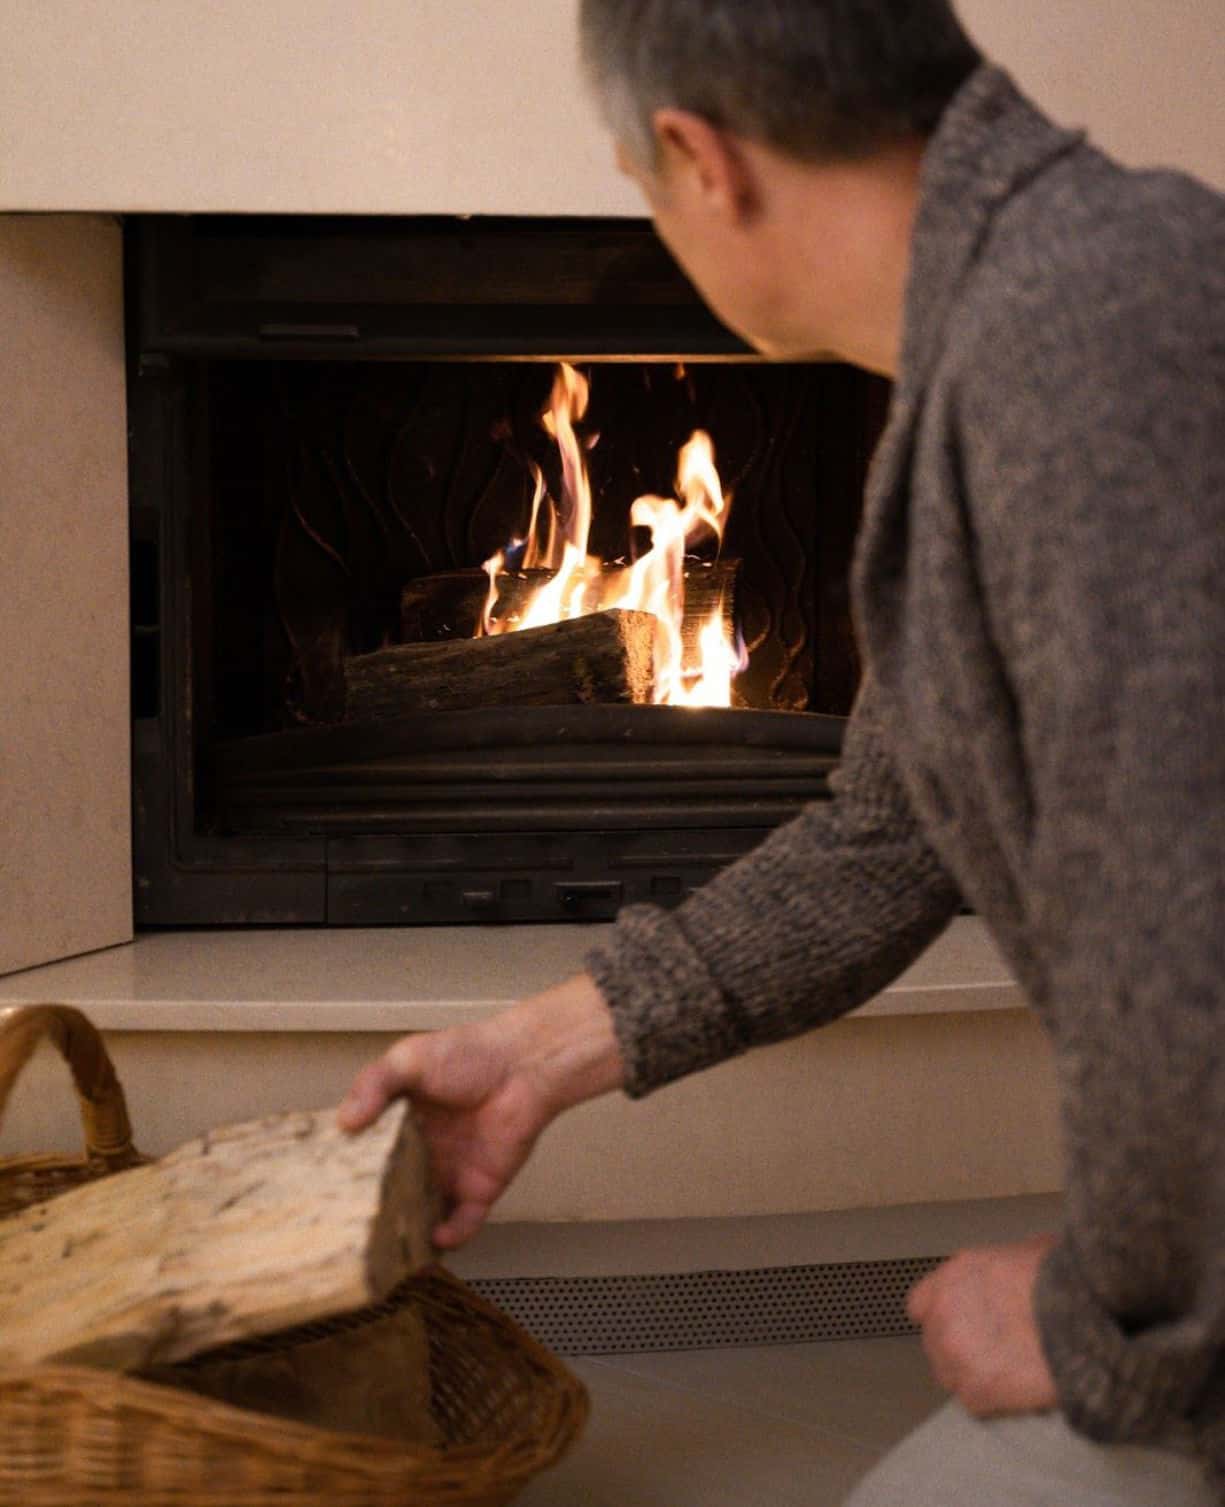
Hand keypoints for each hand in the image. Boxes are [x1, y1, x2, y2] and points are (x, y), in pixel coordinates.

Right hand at [337, 974, 622, 1249]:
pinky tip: (437, 1236)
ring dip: (408, 1235)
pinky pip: (462, 1223)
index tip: (322, 1198)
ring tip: (389, 1251)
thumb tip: (345, 1121)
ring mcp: (448, 1176)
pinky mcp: (479, 1189)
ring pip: (421, 1218)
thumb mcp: (409, 1059)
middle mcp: (420, 1157)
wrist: (522, 1065)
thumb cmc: (468, 1054)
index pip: (364, 1161)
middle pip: (389, 1196)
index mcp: (397, 1127)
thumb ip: (374, 1085)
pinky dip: (450, 1236)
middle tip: (349, 1237)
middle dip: (372, 1217)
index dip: (345, 1179)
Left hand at [906, 1234, 1058, 1416]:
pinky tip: (1017, 1390)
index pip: (921, 1304)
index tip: (959, 1324)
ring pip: (949, 1374)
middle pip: (935, 1341)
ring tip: (1006, 1372)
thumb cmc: (1063, 1281)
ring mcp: (955, 1353)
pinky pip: (974, 1402)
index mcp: (953, 1275)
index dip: (942, 1316)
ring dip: (972, 1375)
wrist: (1082, 1319)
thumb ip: (1004, 1265)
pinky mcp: (975, 1391)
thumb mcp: (1028, 1251)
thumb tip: (1017, 1269)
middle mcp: (944, 1313)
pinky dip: (993, 1401)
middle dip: (958, 1347)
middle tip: (992, 1352)